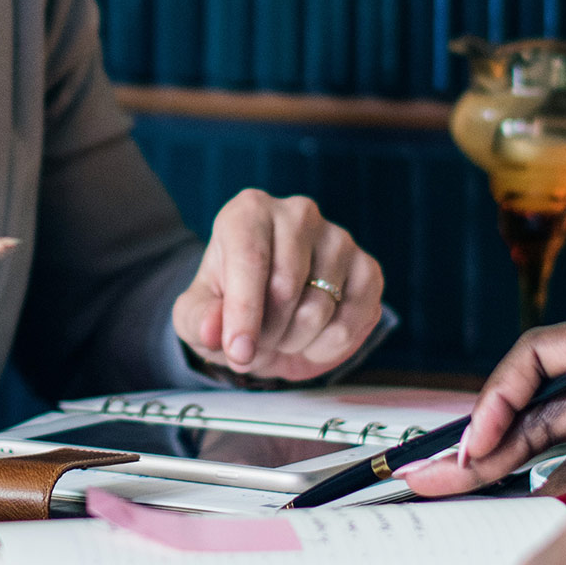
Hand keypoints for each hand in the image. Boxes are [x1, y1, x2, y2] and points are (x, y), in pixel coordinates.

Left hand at [171, 190, 383, 381]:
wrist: (268, 310)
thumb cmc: (229, 304)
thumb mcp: (197, 315)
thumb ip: (198, 320)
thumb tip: (212, 330)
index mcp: (249, 212)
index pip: (251, 260)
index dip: (243, 313)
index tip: (238, 352)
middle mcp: (298, 214)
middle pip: (286, 288)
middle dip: (267, 333)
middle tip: (256, 343)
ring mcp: (338, 238)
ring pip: (319, 309)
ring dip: (294, 342)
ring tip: (281, 335)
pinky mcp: (368, 268)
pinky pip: (353, 321)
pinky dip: (328, 347)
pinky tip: (312, 339)